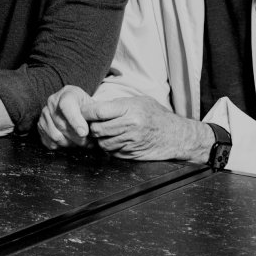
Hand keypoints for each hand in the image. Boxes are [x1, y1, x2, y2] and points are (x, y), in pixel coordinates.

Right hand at [37, 85, 106, 149]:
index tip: (84, 133)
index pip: (66, 105)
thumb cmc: (87, 108)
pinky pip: (50, 142)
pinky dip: (62, 146)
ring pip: (56, 136)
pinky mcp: (40, 127)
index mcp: (67, 93)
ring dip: (70, 143)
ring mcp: (44, 114)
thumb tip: (89, 132)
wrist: (78, 108)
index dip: (75, 120)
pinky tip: (70, 141)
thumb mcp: (94, 107)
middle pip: (62, 125)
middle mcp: (52, 102)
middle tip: (88, 141)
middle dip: (78, 138)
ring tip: (80, 142)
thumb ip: (94, 116)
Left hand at [86, 95, 212, 162]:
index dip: (85, 112)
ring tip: (105, 131)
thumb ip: (117, 104)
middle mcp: (130, 126)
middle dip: (91, 127)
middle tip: (91, 123)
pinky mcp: (131, 154)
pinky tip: (115, 140)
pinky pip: (111, 151)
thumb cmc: (156, 115)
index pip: (98, 111)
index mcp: (130, 110)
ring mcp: (130, 142)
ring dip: (100, 138)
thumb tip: (94, 107)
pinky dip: (109, 147)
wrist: (176, 136)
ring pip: (102, 142)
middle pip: (97, 129)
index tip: (79, 112)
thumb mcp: (139, 101)